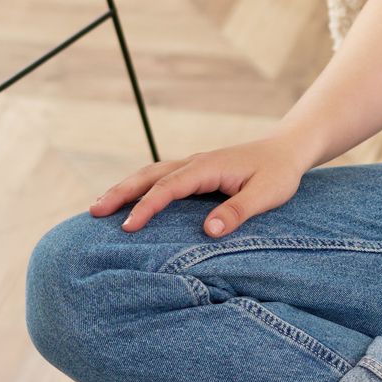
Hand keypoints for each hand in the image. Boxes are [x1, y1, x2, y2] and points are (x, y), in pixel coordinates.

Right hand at [89, 135, 310, 236]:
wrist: (288, 150)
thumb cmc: (279, 174)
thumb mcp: (265, 195)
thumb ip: (237, 211)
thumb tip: (208, 230)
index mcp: (207, 167)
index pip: (168, 187)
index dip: (146, 207)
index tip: (128, 226)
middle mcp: (195, 163)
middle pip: (148, 175)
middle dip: (120, 192)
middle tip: (94, 212)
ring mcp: (193, 166)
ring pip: (150, 174)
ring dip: (124, 188)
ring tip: (98, 207)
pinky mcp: (196, 172)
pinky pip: (160, 178)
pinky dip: (139, 187)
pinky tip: (129, 201)